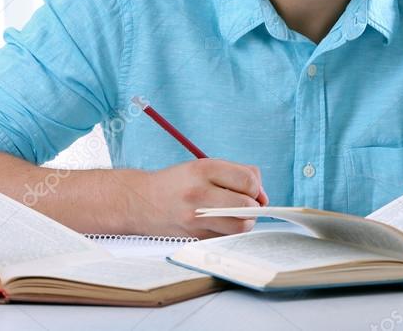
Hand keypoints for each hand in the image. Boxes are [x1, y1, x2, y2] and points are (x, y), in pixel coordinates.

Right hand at [132, 159, 268, 237]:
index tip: (252, 190)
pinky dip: (230, 231)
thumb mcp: (203, 166)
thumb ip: (237, 173)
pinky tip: (220, 223)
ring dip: (245, 221)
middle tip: (247, 204)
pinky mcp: (194, 237)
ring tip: (236, 214)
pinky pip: (226, 237)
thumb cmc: (178, 182)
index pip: (248, 180)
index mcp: (203, 169)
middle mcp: (199, 193)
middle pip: (247, 206)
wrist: (139, 201)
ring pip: (241, 226)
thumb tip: (263, 194)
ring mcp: (195, 218)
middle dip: (253, 206)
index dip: (256, 187)